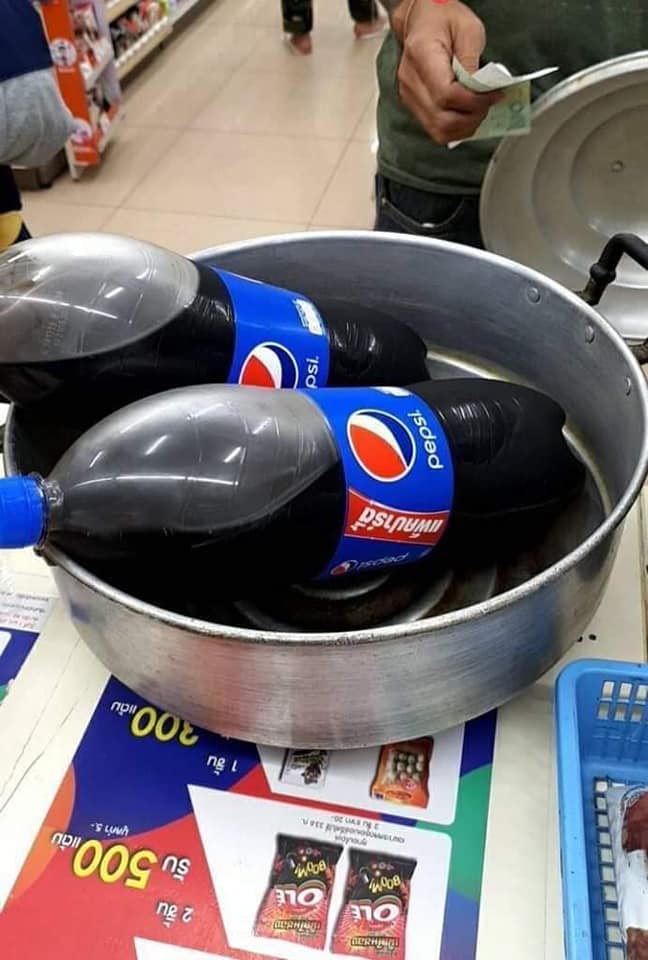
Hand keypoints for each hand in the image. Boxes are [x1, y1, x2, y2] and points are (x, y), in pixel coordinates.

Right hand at [392, 0, 500, 144]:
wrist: (421, 20)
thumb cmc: (443, 19)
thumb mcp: (468, 29)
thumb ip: (472, 60)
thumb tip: (479, 90)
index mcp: (422, 56)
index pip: (447, 94)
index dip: (474, 101)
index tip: (494, 95)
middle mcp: (411, 81)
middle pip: (442, 120)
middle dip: (471, 118)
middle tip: (488, 104)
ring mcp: (410, 97)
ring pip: (439, 131)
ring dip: (464, 127)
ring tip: (478, 111)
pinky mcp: (414, 106)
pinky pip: (435, 129)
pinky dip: (455, 128)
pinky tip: (467, 115)